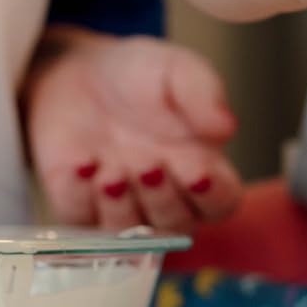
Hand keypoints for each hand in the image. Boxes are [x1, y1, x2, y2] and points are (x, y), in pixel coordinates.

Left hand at [20, 27, 240, 232]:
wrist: (78, 73)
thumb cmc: (142, 74)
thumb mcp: (178, 70)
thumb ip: (204, 94)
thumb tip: (227, 127)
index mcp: (201, 166)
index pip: (222, 202)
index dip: (213, 195)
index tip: (198, 171)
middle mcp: (166, 194)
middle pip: (178, 225)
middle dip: (163, 200)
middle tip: (148, 165)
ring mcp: (123, 205)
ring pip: (131, 235)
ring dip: (122, 209)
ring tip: (111, 172)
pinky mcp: (79, 206)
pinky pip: (81, 221)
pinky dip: (80, 197)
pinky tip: (81, 165)